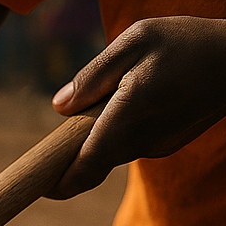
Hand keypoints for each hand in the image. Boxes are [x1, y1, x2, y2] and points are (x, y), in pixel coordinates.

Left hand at [51, 16, 225, 198]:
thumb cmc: (188, 42)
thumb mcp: (135, 40)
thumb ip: (93, 75)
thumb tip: (60, 107)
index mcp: (126, 120)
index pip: (84, 169)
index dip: (57, 184)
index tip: (38, 185)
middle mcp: (141, 142)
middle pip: (91, 162)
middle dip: (71, 152)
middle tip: (67, 125)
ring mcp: (157, 147)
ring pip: (110, 151)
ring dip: (97, 137)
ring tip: (111, 97)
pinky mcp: (168, 143)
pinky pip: (130, 143)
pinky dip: (120, 130)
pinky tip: (134, 100)